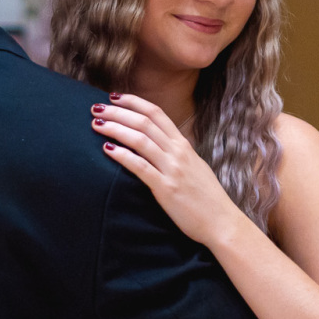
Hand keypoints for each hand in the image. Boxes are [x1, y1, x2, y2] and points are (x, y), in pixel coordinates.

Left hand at [90, 93, 245, 247]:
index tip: (115, 96)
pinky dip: (122, 155)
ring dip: (115, 128)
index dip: (134, 101)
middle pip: (144, 122)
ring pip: (140, 139)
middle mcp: (178, 152)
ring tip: (96, 123)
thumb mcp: (193, 167)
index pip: (156, 113)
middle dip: (117, 112)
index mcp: (183, 144)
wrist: (222, 222)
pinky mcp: (166, 188)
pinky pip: (140, 167)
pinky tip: (107, 149)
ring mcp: (172, 169)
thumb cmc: (206, 197)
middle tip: (96, 107)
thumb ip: (175, 154)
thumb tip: (156, 145)